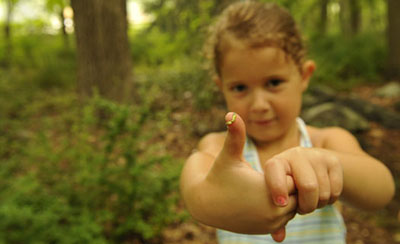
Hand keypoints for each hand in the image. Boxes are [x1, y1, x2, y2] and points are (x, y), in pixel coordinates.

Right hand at [205, 112, 295, 238]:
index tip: (279, 164)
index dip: (289, 170)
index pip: (298, 179)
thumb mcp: (228, 155)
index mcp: (269, 192)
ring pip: (295, 206)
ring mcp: (271, 224)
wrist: (206, 204)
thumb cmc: (219, 176)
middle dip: (291, 183)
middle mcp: (274, 212)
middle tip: (278, 173)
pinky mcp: (268, 230)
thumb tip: (230, 112)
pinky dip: (282, 206)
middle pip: (300, 194)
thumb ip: (235, 135)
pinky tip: (268, 195)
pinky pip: (286, 217)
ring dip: (289, 195)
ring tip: (274, 183)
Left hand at [263, 147, 342, 214]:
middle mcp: (296, 154)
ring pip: (323, 192)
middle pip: (308, 187)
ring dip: (317, 204)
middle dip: (306, 205)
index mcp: (277, 162)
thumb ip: (277, 214)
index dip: (278, 188)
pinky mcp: (333, 161)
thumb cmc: (289, 184)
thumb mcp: (281, 193)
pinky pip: (335, 191)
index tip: (281, 204)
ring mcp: (316, 156)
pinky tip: (321, 195)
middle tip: (301, 209)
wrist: (313, 163)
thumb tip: (279, 238)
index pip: (275, 171)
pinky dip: (329, 200)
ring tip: (309, 200)